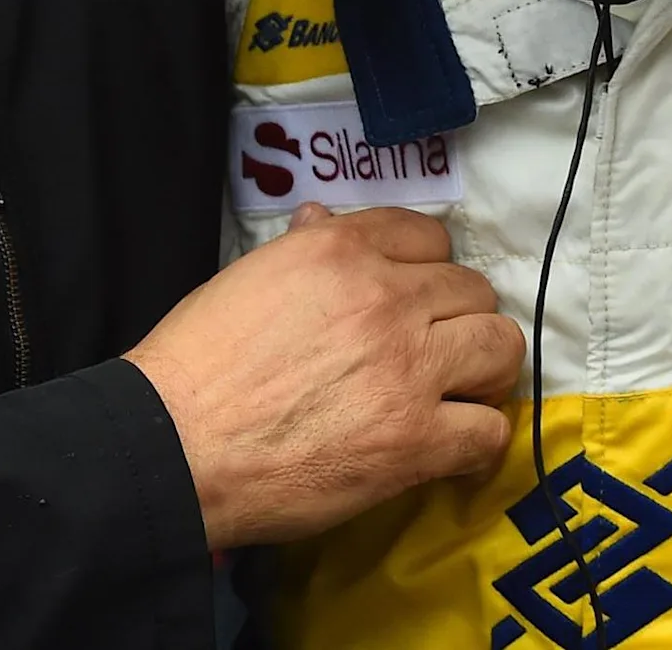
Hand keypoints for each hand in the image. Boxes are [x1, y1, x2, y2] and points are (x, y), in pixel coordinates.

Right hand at [126, 203, 520, 550]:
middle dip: (458, 320)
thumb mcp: (245, 279)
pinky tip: (455, 452)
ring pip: (499, 347)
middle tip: (436, 352)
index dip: (426, 271)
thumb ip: (299, 249)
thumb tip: (322, 219)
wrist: (172, 446)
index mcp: (341, 251)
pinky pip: (488, 432)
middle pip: (473, 292)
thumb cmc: (194, 367)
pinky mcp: (415, 440)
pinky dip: (477, 443)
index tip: (416, 300)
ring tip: (460, 394)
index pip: (429, 238)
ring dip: (484, 370)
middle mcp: (386, 299)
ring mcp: (408, 369)